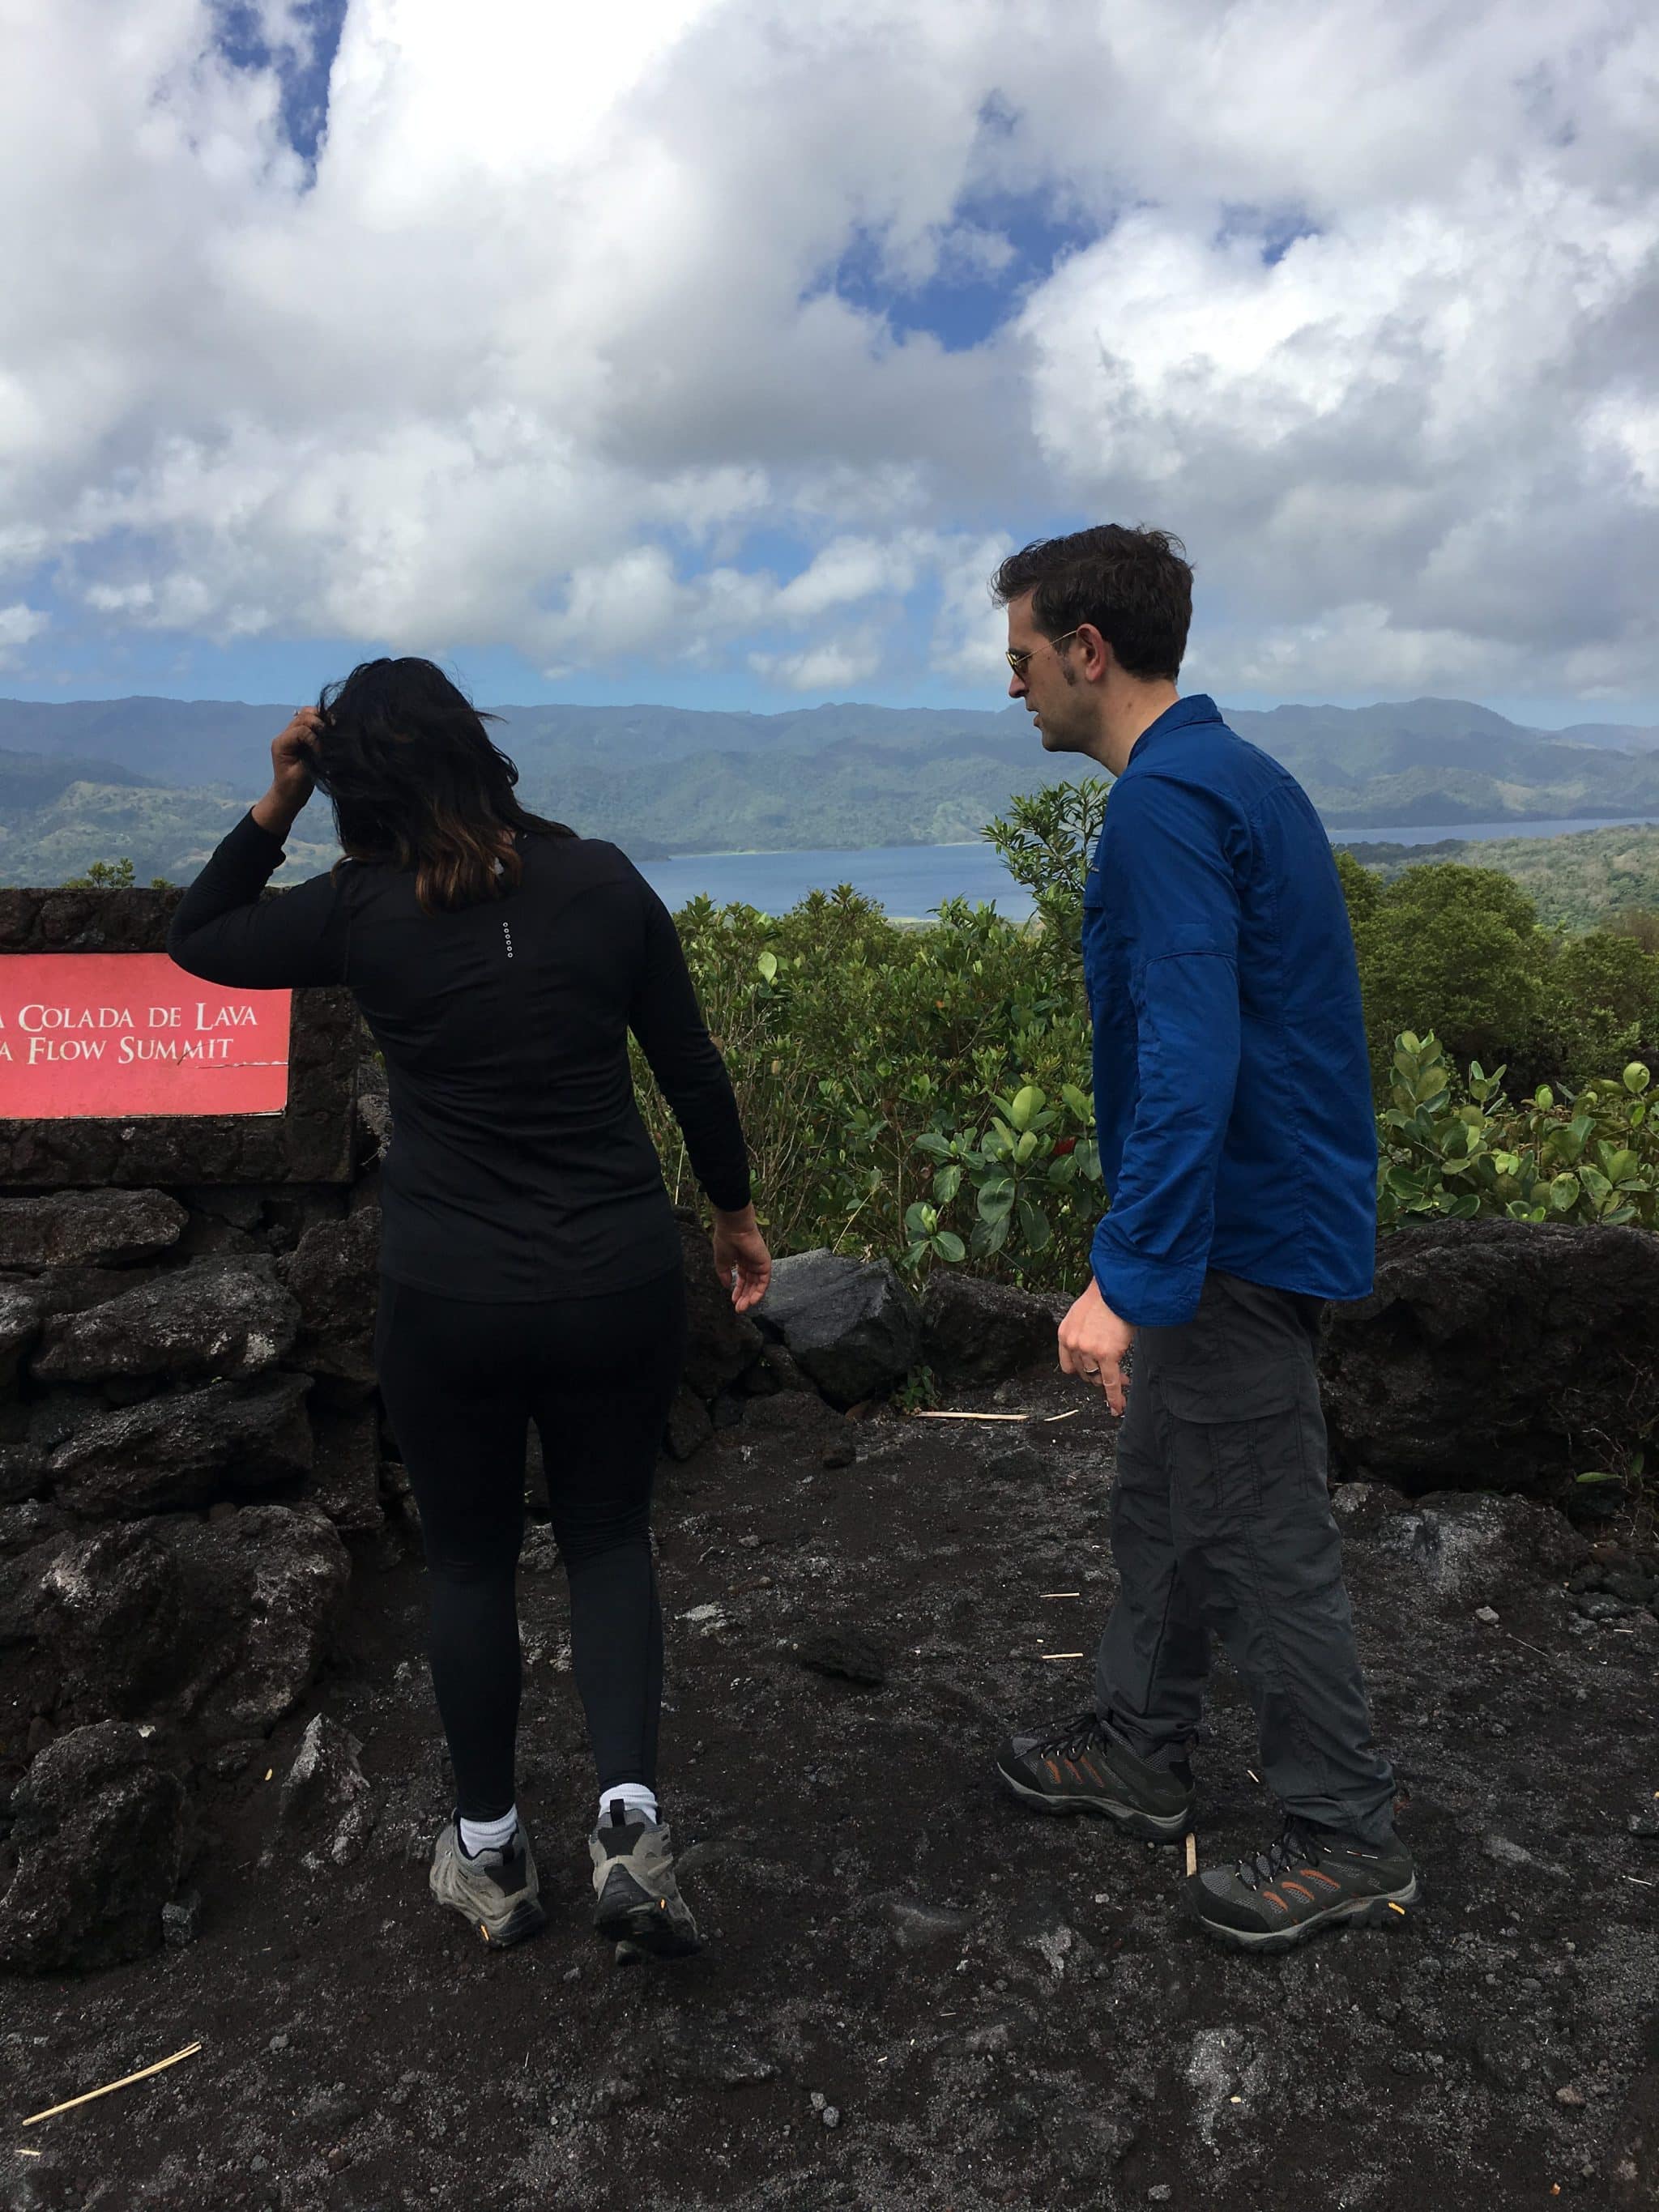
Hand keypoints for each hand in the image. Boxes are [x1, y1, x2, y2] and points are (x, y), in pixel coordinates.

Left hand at [270, 708, 321, 806]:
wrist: (287, 795)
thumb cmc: (293, 788)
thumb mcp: (302, 775)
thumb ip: (312, 757)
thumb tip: (325, 745)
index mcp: (282, 743)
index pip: (302, 730)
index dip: (315, 739)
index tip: (322, 754)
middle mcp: (285, 735)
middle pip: (304, 715)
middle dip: (319, 724)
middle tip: (330, 737)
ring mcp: (292, 734)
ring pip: (307, 714)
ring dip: (321, 720)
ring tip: (331, 731)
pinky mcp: (301, 737)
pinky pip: (311, 722)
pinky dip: (322, 723)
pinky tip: (330, 731)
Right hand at [711, 1203, 770, 1314]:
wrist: (734, 1228)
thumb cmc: (726, 1240)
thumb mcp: (721, 1261)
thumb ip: (724, 1274)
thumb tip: (726, 1286)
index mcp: (741, 1260)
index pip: (742, 1279)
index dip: (738, 1290)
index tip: (733, 1300)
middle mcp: (751, 1262)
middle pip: (750, 1284)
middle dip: (744, 1297)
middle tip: (739, 1309)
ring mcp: (759, 1263)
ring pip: (757, 1285)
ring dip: (750, 1297)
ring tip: (743, 1307)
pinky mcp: (765, 1263)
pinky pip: (764, 1281)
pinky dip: (759, 1292)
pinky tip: (752, 1301)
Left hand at [1057, 1276, 1133, 1414]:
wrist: (1116, 1287)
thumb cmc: (1103, 1298)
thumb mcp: (1081, 1315)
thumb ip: (1082, 1334)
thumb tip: (1094, 1350)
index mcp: (1064, 1335)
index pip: (1068, 1365)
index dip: (1081, 1371)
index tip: (1091, 1372)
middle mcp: (1073, 1344)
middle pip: (1084, 1373)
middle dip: (1098, 1376)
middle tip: (1113, 1375)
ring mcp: (1089, 1351)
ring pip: (1098, 1378)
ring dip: (1110, 1382)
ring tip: (1123, 1381)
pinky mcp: (1107, 1355)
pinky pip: (1110, 1382)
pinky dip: (1114, 1397)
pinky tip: (1117, 1407)